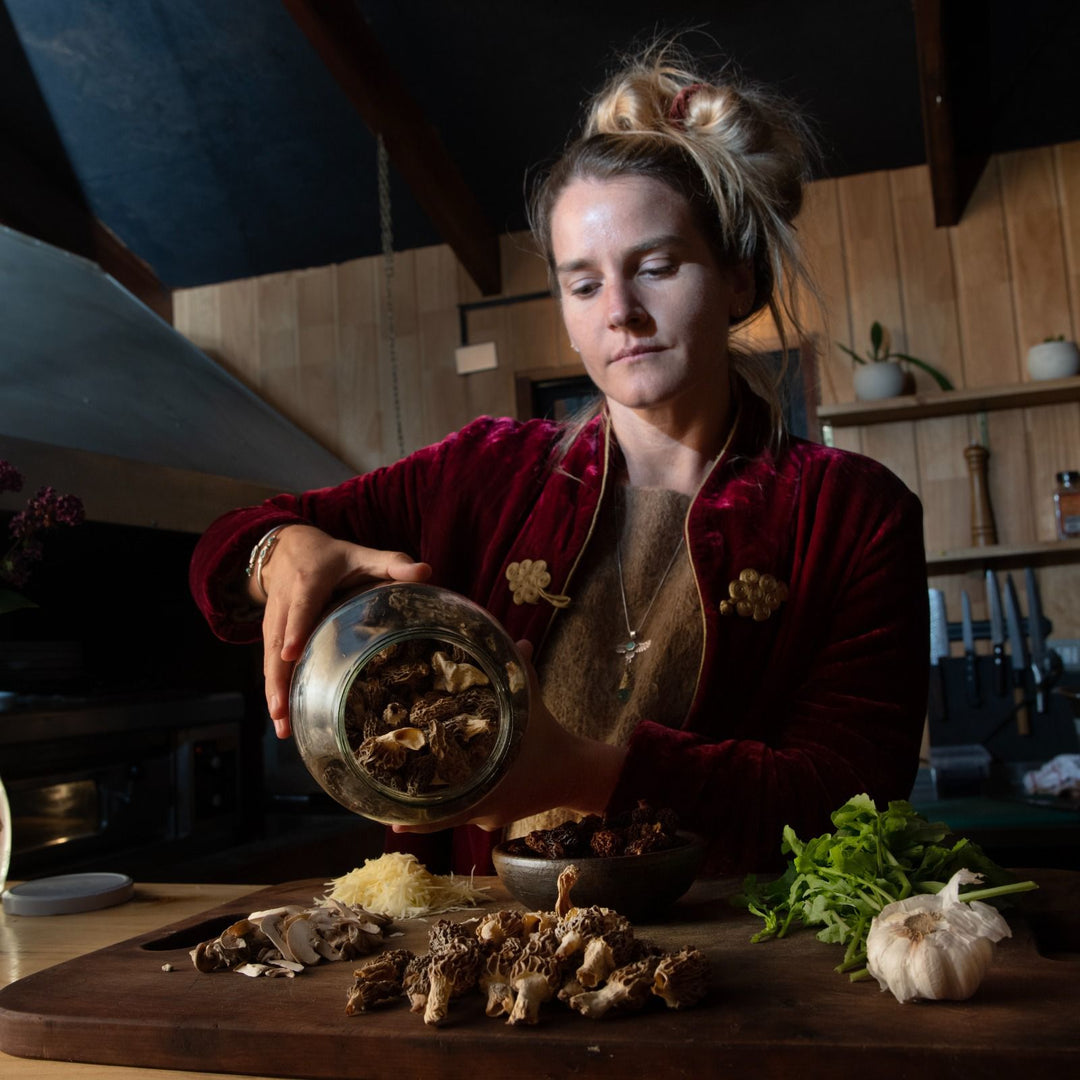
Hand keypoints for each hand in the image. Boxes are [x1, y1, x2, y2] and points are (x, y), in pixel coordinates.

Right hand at [258, 524, 430, 737]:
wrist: (286, 549)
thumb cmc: (333, 557)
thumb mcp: (362, 555)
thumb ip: (392, 564)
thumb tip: (426, 571)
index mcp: (309, 582)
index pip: (302, 607)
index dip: (296, 628)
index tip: (292, 652)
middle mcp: (285, 603)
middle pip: (278, 642)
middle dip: (279, 676)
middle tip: (281, 710)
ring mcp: (273, 620)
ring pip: (270, 658)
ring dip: (273, 692)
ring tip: (282, 727)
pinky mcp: (269, 634)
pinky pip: (269, 663)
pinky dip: (273, 690)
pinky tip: (281, 719)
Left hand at [391, 641, 624, 833]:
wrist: (579, 772)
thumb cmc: (551, 741)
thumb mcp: (532, 705)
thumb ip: (519, 672)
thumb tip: (518, 640)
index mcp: (485, 793)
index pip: (443, 816)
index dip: (417, 818)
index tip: (392, 819)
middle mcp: (484, 812)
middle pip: (444, 816)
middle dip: (420, 807)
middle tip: (391, 798)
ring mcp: (491, 817)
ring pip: (457, 813)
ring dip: (439, 801)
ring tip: (408, 790)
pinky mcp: (499, 814)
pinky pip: (472, 809)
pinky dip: (460, 797)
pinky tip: (448, 783)